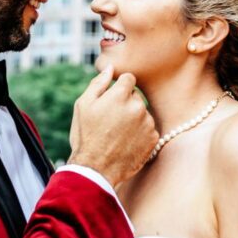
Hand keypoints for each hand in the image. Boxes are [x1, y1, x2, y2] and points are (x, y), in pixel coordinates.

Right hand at [68, 65, 158, 187]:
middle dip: (126, 103)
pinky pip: (149, 128)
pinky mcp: (153, 139)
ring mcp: (147, 123)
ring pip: (143, 112)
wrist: (95, 170)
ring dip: (134, 118)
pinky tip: (127, 142)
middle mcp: (138, 106)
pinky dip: (140, 132)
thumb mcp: (83, 105)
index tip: (111, 100)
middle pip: (136, 96)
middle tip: (112, 120)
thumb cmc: (86, 136)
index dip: (119, 88)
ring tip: (118, 134)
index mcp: (120, 95)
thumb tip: (110, 68)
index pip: (129, 78)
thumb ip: (98, 83)